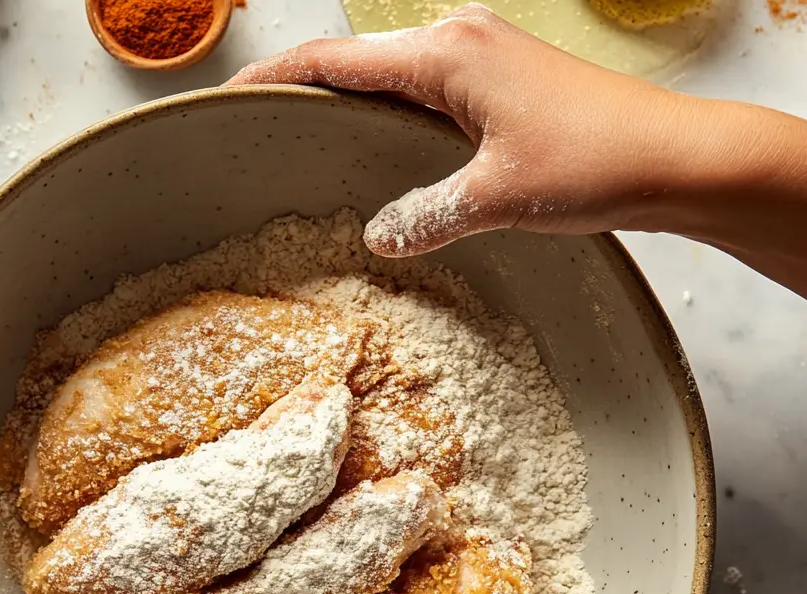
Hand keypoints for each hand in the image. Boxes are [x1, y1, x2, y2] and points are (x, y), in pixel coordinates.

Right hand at [231, 6, 806, 296]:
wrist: (673, 157)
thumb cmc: (594, 161)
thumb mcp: (494, 198)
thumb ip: (425, 216)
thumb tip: (378, 237)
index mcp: (446, 54)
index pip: (337, 61)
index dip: (280, 80)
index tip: (234, 100)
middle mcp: (458, 42)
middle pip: (357, 59)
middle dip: (304, 87)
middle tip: (260, 127)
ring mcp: (481, 60)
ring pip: (390, 74)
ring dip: (347, 100)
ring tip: (304, 139)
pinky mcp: (498, 85)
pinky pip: (422, 93)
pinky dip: (388, 115)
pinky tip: (376, 151)